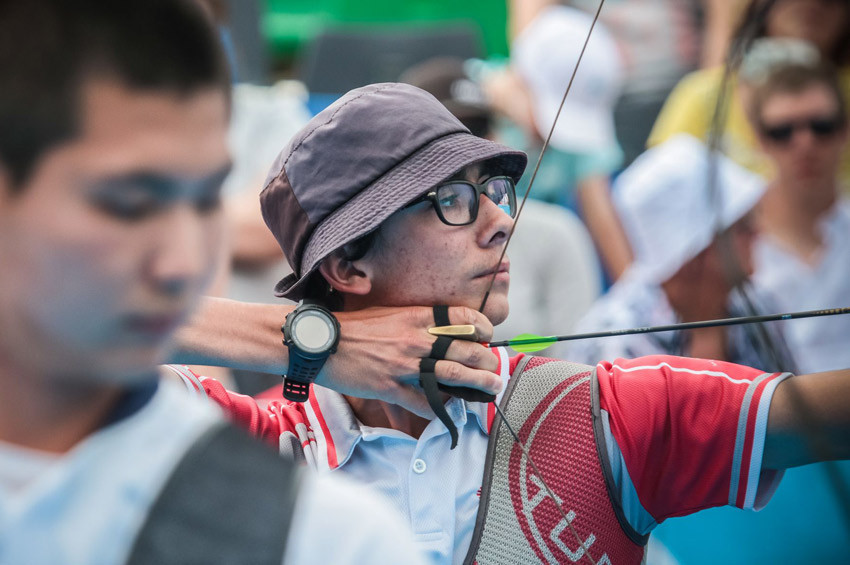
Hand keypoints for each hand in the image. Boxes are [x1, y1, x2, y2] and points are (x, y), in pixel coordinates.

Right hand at [318, 305, 500, 417]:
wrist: (320, 342)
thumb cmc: (352, 327)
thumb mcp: (388, 313)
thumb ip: (414, 321)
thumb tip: (438, 331)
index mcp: (416, 317)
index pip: (462, 319)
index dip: (482, 328)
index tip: (487, 336)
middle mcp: (415, 339)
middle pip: (465, 350)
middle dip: (487, 361)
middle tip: (495, 369)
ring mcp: (404, 365)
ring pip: (452, 376)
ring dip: (477, 384)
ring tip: (492, 389)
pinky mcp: (390, 387)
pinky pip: (423, 403)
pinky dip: (440, 410)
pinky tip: (449, 413)